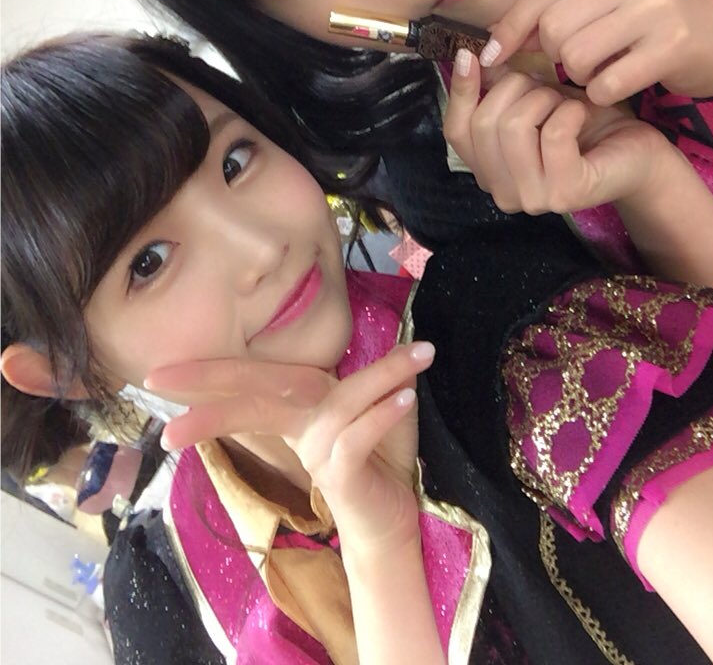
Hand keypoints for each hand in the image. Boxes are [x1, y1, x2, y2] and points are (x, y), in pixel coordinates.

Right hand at [145, 342, 435, 551]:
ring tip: (422, 352)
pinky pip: (358, 436)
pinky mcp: (341, 475)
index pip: (250, 379)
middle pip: (251, 396)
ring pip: (334, 404)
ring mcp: (317, 453)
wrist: (391, 520)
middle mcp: (301, 428)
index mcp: (298, 407)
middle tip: (155, 376)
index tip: (157, 369)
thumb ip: (377, 374)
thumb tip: (397, 328)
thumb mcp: (375, 405)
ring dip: (379, 376)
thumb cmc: (377, 457)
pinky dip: (382, 413)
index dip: (207, 370)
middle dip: (206, 382)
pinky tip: (408, 395)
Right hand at [444, 51, 669, 214]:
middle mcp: (503, 193)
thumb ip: (500, 84)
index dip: (460, 90)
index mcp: (488, 172)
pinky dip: (569, 110)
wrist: (637, 151)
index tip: (471, 53)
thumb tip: (470, 53)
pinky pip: (552, 134)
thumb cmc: (585, 124)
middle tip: (546, 86)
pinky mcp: (565, 192)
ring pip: (513, 126)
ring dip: (543, 99)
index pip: (455, 131)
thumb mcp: (535, 97)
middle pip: (485, 124)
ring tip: (565, 102)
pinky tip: (582, 112)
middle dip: (515, 88)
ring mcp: (533, 199)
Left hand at [480, 0, 712, 103]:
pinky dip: (602, 94)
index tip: (492, 56)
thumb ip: (560, 9)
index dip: (509, 27)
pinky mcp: (672, 45)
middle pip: (552, 26)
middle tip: (575, 64)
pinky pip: (606, 83)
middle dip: (552, 56)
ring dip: (578, 77)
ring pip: (573, 56)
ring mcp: (654, 7)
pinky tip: (618, 86)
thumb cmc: (657, 24)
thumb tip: (498, 36)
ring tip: (601, 71)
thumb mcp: (610, 1)